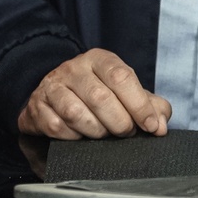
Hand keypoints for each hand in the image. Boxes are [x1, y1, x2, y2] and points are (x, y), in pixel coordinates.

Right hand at [18, 48, 171, 139]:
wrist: (54, 92)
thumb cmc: (96, 92)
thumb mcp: (125, 92)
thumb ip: (149, 105)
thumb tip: (161, 125)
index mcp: (100, 59)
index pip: (122, 77)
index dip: (140, 105)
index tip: (151, 126)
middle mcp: (74, 68)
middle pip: (100, 98)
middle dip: (119, 123)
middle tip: (126, 132)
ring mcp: (52, 86)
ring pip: (76, 114)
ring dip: (97, 132)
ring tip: (104, 134)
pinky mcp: (37, 106)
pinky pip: (57, 128)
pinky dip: (74, 138)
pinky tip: (81, 136)